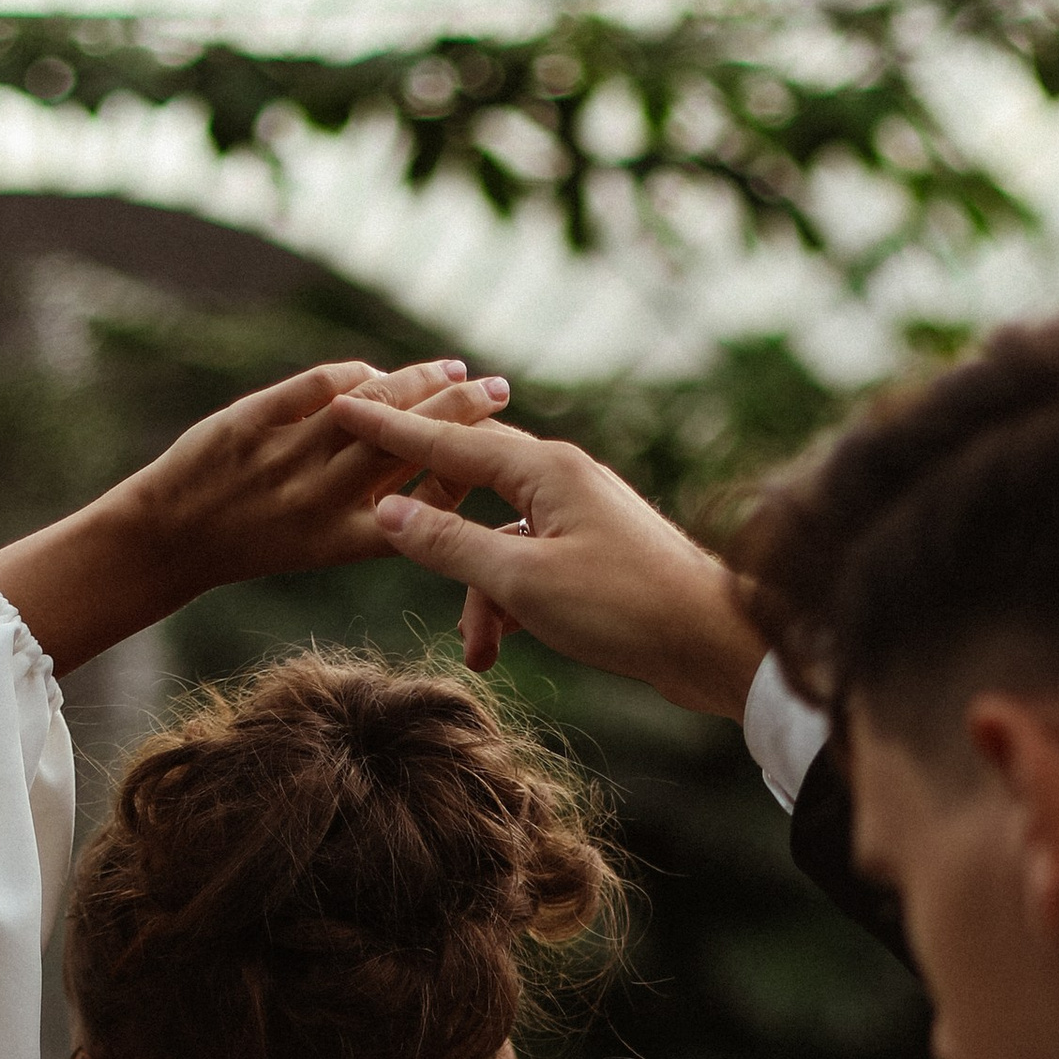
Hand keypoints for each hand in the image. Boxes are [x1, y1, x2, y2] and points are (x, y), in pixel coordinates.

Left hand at [140, 357, 515, 595]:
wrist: (168, 539)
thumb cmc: (255, 543)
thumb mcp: (323, 547)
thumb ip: (376, 513)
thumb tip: (444, 470)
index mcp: (346, 540)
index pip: (427, 500)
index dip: (468, 467)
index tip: (499, 445)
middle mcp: (320, 500)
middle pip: (410, 444)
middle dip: (463, 413)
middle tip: (499, 390)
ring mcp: (286, 458)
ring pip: (372, 407)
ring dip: (422, 382)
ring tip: (455, 372)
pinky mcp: (253, 422)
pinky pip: (321, 387)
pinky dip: (357, 375)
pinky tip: (379, 373)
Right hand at [328, 394, 766, 721]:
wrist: (715, 644)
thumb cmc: (624, 607)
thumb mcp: (522, 580)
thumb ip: (449, 545)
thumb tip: (389, 511)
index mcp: (546, 469)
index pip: (450, 441)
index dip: (392, 430)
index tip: (343, 407)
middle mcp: (565, 480)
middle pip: (472, 486)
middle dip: (435, 532)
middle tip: (384, 529)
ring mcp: (582, 517)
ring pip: (500, 543)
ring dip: (481, 596)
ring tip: (478, 651)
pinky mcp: (597, 557)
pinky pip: (530, 568)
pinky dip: (512, 605)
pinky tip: (505, 646)